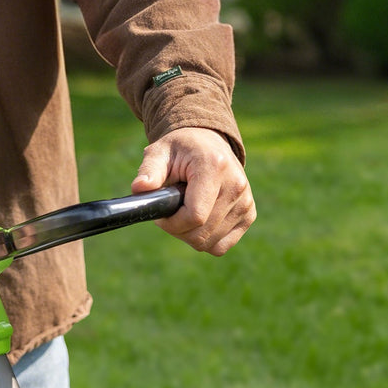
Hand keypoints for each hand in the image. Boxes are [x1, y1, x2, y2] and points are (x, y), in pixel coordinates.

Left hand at [132, 127, 254, 254]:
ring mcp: (245, 202)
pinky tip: (197, 220)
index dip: (172, 224)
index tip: (160, 215)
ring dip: (189, 235)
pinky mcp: (249, 214)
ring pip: (210, 243)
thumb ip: (149, 171)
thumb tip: (139, 188)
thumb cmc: (180, 149)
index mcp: (214, 167)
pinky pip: (221, 246)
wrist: (208, 142)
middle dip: (177, 230)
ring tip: (183, 212)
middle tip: (168, 213)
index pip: (195, 216)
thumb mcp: (159, 152)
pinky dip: (205, 239)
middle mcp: (236, 185)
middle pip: (201, 233)